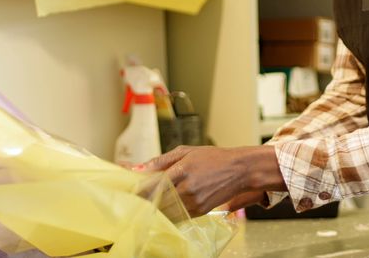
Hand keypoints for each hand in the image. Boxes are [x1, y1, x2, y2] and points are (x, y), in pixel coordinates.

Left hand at [141, 145, 285, 217]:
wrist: (240, 170)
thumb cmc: (213, 158)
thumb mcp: (186, 152)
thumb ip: (161, 161)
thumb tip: (137, 169)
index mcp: (182, 170)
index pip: (152, 185)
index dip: (137, 190)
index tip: (128, 191)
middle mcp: (187, 188)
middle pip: (156, 200)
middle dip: (143, 200)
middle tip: (133, 199)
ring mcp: (194, 202)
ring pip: (165, 211)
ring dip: (154, 208)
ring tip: (147, 202)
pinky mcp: (199, 212)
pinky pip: (176, 216)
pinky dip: (167, 213)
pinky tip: (164, 207)